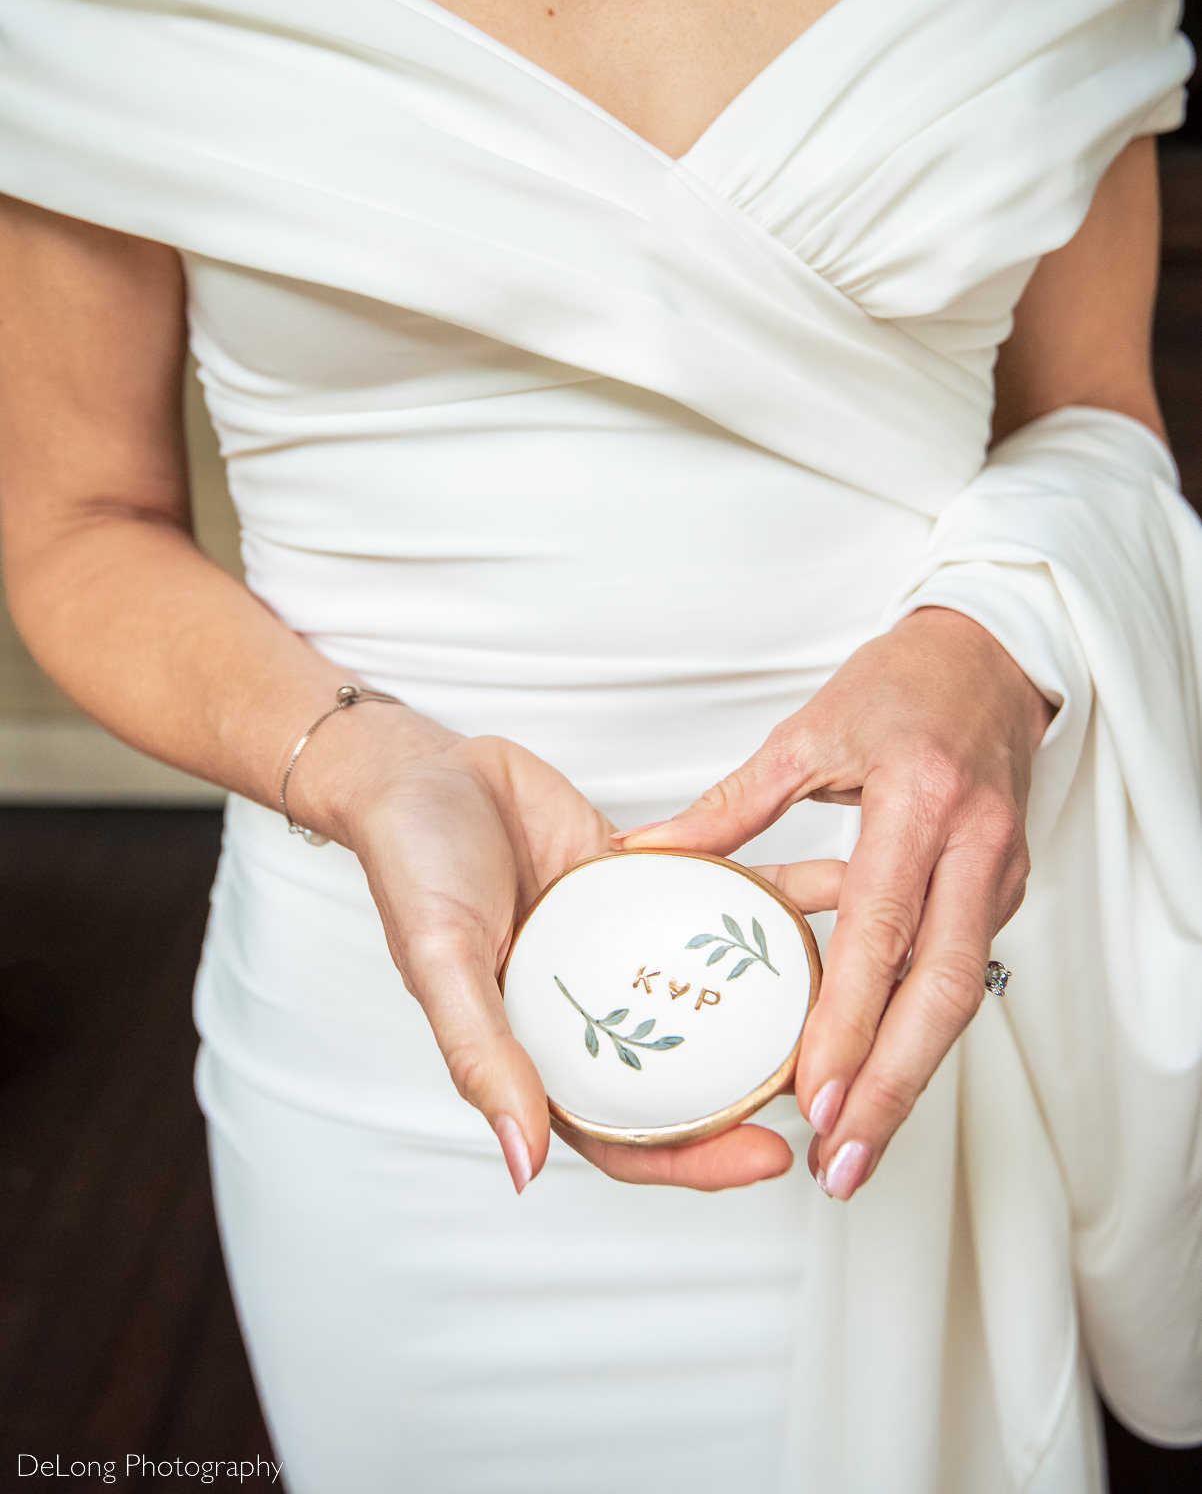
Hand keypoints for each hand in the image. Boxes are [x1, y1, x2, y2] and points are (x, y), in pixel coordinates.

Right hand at [342, 729, 812, 1194]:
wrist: (423, 767)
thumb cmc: (413, 865)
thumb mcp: (440, 958)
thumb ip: (482, 1053)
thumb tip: (525, 1165)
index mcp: (540, 1053)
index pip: (628, 1135)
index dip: (697, 1159)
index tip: (770, 1157)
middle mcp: (592, 1015)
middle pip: (689, 1072)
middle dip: (761, 1085)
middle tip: (839, 1079)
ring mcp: (624, 951)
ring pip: (712, 986)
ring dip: (781, 986)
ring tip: (861, 980)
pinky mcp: (645, 885)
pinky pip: (713, 899)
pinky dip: (761, 896)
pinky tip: (824, 885)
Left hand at [612, 608, 1053, 1199]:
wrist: (990, 656)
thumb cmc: (897, 686)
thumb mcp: (807, 735)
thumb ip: (730, 809)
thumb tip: (643, 854)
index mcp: (916, 799)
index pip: (880, 930)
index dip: (847, 1020)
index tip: (811, 1094)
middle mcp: (971, 845)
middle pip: (941, 993)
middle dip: (891, 1089)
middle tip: (841, 1163)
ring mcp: (1001, 872)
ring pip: (962, 997)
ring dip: (911, 1076)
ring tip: (855, 1146)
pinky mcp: (1008, 889)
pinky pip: (964, 972)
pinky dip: (923, 1031)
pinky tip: (879, 1076)